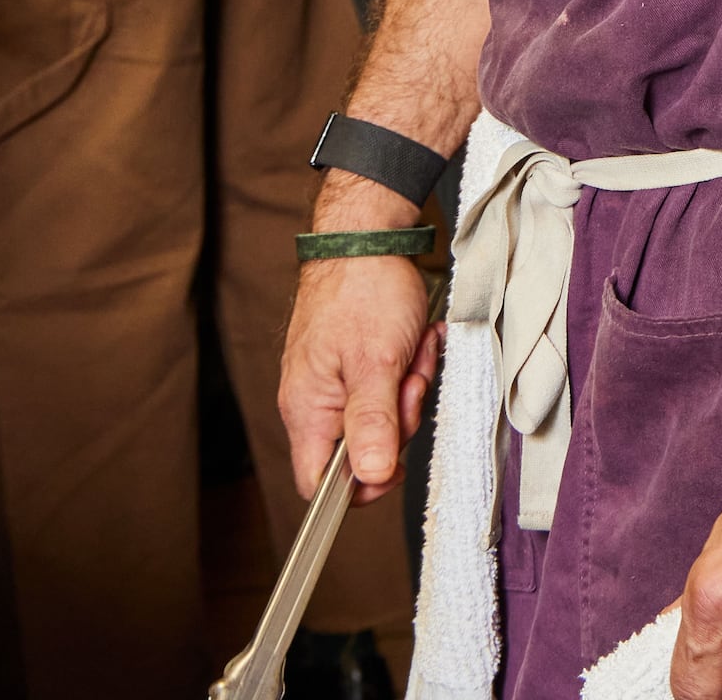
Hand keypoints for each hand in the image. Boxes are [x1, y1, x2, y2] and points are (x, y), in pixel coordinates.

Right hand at [276, 250, 440, 504]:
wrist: (365, 235)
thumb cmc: (364, 290)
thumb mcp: (378, 363)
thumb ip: (373, 425)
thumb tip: (369, 479)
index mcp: (307, 410)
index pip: (318, 485)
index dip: (359, 486)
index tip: (394, 459)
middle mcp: (313, 401)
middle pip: (360, 450)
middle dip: (398, 419)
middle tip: (409, 380)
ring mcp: (331, 381)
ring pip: (380, 416)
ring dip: (407, 386)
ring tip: (412, 349)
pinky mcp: (351, 362)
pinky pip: (384, 387)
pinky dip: (405, 367)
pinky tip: (413, 340)